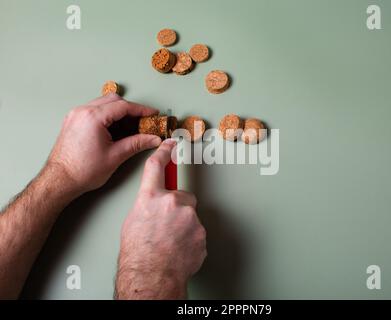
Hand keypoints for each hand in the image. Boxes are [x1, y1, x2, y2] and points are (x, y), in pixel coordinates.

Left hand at [48, 94, 160, 194]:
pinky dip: (107, 114)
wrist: (60, 180)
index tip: (153, 114)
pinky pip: (94, 110)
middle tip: (144, 120)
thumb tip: (152, 139)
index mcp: (93, 117)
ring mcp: (76, 115)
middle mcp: (82, 112)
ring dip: (119, 111)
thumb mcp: (116, 156)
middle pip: (114, 100)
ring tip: (132, 125)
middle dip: (131, 109)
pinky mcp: (73, 121)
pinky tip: (116, 127)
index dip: (142, 110)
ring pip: (103, 103)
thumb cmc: (82, 170)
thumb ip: (137, 143)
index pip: (123, 106)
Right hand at [116, 139, 206, 299]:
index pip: (157, 167)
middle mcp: (172, 202)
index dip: (164, 152)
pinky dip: (191, 238)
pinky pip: (197, 231)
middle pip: (183, 196)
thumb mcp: (133, 221)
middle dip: (178, 208)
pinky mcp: (201, 232)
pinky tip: (179, 248)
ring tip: (171, 241)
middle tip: (167, 226)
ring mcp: (190, 217)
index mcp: (151, 197)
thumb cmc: (137, 254)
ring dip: (184, 225)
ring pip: (191, 215)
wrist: (151, 276)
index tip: (171, 144)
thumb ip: (148, 206)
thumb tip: (155, 206)